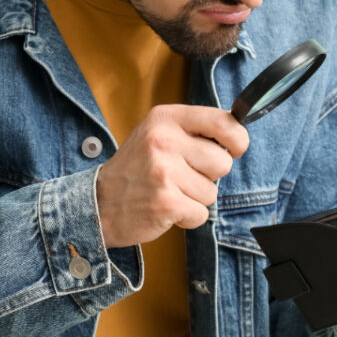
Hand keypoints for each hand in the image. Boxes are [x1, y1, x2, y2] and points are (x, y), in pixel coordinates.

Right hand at [96, 105, 248, 248]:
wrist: (98, 203)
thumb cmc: (136, 168)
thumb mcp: (157, 133)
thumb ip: (193, 130)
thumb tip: (237, 137)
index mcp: (165, 119)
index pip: (222, 121)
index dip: (238, 139)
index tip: (235, 149)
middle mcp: (164, 141)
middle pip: (223, 162)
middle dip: (210, 176)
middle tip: (182, 177)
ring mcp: (164, 172)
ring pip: (212, 192)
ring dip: (196, 198)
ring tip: (170, 192)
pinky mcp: (166, 202)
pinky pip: (201, 214)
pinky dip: (188, 217)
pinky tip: (167, 209)